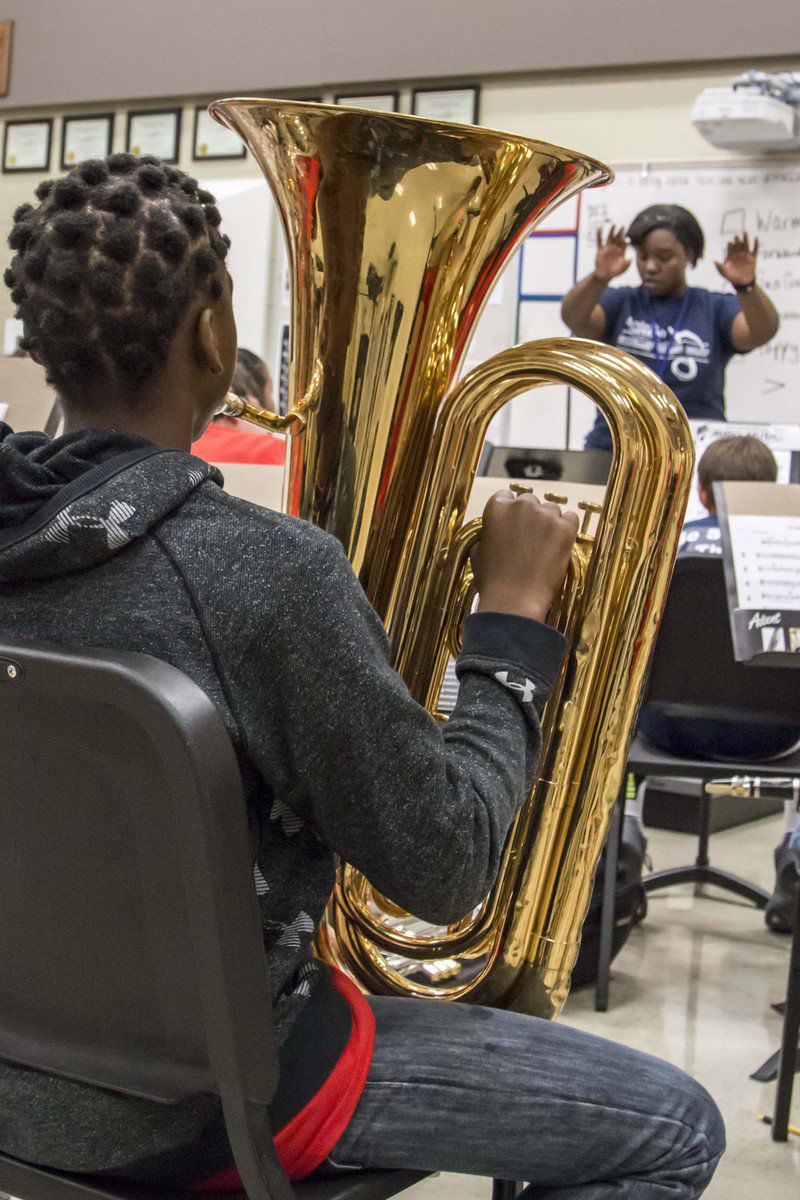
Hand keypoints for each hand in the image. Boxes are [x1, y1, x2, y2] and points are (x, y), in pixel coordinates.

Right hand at [472, 489, 578, 623]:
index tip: (513, 525)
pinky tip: (560, 543)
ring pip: (551, 510)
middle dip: (530, 517)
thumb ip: (485, 535)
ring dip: (549, 523)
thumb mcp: (477, 553)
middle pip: (530, 501)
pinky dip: (567, 529)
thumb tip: (491, 533)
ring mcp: (545, 516)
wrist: (514, 600)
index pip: (506, 496)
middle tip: (529, 539)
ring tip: (544, 546)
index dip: (510, 512)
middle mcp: (521, 506)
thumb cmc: (493, 580)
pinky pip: (571, 518)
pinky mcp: (565, 529)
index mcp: (497, 507)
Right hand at [594, 225, 630, 282]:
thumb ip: (627, 264)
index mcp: (621, 252)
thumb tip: (631, 258)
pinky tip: (600, 228)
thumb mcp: (622, 269)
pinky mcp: (600, 250)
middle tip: (623, 226)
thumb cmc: (614, 273)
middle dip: (620, 233)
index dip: (625, 241)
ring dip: (612, 231)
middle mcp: (615, 248)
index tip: (626, 239)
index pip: (624, 244)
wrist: (603, 276)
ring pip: (610, 238)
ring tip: (614, 225)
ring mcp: (607, 249)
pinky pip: (599, 241)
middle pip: (618, 239)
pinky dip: (599, 235)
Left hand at [715, 232, 758, 287]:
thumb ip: (719, 267)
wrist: (743, 282)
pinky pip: (755, 249)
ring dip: (745, 238)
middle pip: (738, 244)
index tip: (730, 243)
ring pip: (746, 244)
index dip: (730, 246)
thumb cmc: (732, 277)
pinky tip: (756, 237)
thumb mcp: (724, 272)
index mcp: (731, 256)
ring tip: (744, 231)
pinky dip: (756, 243)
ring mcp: (746, 254)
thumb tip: (714, 261)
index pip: (730, 249)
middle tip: (736, 236)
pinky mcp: (753, 257)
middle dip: (737, 240)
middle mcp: (738, 254)